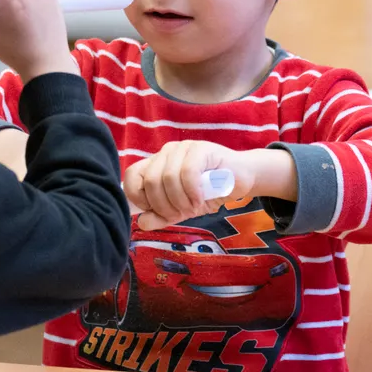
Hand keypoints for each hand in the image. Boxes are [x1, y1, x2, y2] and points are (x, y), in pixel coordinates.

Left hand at [124, 143, 296, 230]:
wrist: (240, 179)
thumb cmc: (208, 192)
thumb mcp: (181, 209)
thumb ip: (161, 217)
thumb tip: (142, 222)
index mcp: (155, 165)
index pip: (131, 177)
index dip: (139, 198)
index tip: (156, 211)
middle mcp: (165, 153)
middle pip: (150, 181)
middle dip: (164, 205)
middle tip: (181, 214)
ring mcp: (182, 148)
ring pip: (167, 177)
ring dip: (181, 201)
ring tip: (194, 207)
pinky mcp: (200, 148)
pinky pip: (187, 172)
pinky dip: (192, 192)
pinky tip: (201, 199)